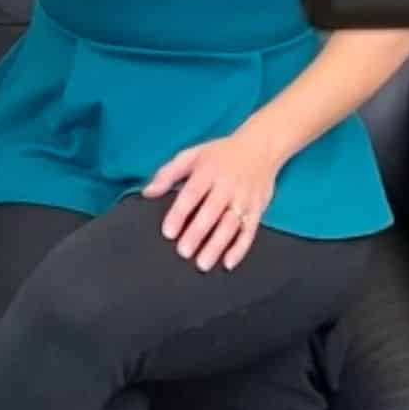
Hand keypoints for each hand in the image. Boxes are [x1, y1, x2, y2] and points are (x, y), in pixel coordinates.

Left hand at [142, 131, 283, 271]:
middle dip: (198, 232)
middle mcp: (227, 185)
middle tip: (184, 251)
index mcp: (208, 171)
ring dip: (217, 245)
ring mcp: (244, 198)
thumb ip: (168, 173)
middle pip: (212, 211)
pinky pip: (250, 231)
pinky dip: (240, 248)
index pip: (192, 193)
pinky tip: (228, 262)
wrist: (261, 146)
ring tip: (202, 263)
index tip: (169, 232)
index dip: (180, 213)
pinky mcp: (257, 209)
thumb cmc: (221, 154)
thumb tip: (148, 192)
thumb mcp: (192, 155)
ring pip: (231, 224)